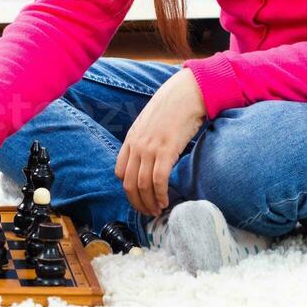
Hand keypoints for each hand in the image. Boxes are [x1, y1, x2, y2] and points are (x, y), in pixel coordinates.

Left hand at [115, 68, 206, 216]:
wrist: (186, 93)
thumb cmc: (172, 108)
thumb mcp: (150, 123)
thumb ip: (145, 140)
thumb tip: (149, 158)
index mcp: (131, 139)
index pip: (119, 172)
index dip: (127, 190)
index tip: (138, 198)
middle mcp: (137, 145)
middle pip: (128, 183)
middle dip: (137, 202)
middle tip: (147, 212)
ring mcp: (150, 148)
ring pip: (142, 185)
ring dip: (150, 202)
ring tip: (158, 210)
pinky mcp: (166, 150)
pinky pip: (159, 180)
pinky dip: (160, 195)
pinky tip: (166, 201)